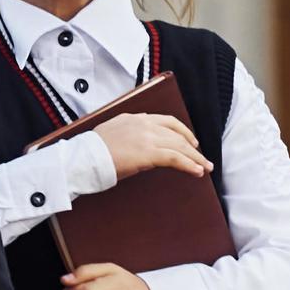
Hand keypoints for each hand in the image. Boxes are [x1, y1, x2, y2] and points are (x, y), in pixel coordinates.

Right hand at [95, 113, 210, 180]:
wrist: (84, 158)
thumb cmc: (91, 151)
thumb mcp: (111, 134)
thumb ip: (127, 135)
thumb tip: (136, 146)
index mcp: (134, 118)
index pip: (166, 121)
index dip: (182, 131)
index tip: (190, 141)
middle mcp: (143, 124)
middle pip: (177, 134)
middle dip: (192, 148)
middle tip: (202, 158)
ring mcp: (147, 138)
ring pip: (180, 146)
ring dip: (196, 158)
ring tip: (205, 167)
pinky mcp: (149, 153)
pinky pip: (176, 158)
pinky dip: (189, 165)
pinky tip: (197, 171)